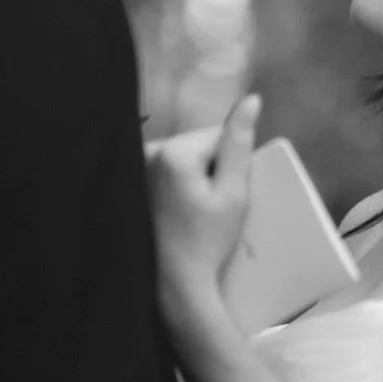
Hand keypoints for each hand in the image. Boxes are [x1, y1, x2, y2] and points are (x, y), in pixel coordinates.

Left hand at [146, 95, 262, 307]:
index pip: (217, 135)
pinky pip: (163, 171)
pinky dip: (174, 185)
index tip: (223, 196)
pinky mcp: (130, 183)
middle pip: (196, 146)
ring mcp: (134, 168)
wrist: (173, 281)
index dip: (230, 164)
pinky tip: (176, 212)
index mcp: (173, 151)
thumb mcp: (233, 193)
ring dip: (192, 177)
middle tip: (208, 208)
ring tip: (191, 213)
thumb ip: (239, 143)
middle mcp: (147, 153)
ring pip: (181, 158)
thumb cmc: (206, 241)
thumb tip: (252, 101)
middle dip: (209, 169)